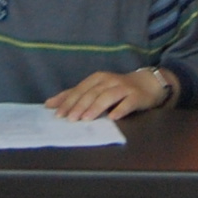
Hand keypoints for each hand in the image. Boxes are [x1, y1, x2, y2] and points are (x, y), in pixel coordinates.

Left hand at [48, 69, 168, 120]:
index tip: (57, 113)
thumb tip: (50, 104)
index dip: (68, 101)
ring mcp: (123, 88)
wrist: (148, 83)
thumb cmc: (118, 88)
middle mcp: (109, 81)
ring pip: (107, 97)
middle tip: (69, 119)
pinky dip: (120, 109)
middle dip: (79, 105)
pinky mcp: (136, 96)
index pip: (80, 90)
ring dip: (96, 107)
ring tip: (86, 118)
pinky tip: (113, 117)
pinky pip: (127, 103)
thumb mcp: (96, 89)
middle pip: (92, 93)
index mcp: (97, 78)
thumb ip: (76, 96)